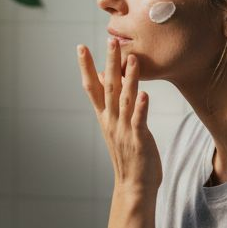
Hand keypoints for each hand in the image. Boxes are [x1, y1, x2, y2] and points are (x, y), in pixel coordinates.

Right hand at [78, 39, 161, 193]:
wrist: (133, 186)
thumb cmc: (129, 156)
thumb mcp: (117, 129)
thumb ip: (113, 107)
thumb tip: (109, 85)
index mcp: (105, 118)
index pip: (92, 87)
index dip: (86, 67)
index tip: (80, 47)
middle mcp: (111, 121)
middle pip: (108, 87)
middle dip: (109, 63)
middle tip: (110, 41)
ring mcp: (124, 130)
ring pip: (125, 100)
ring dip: (128, 79)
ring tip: (131, 60)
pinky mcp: (138, 139)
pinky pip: (139, 120)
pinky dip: (141, 107)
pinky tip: (145, 94)